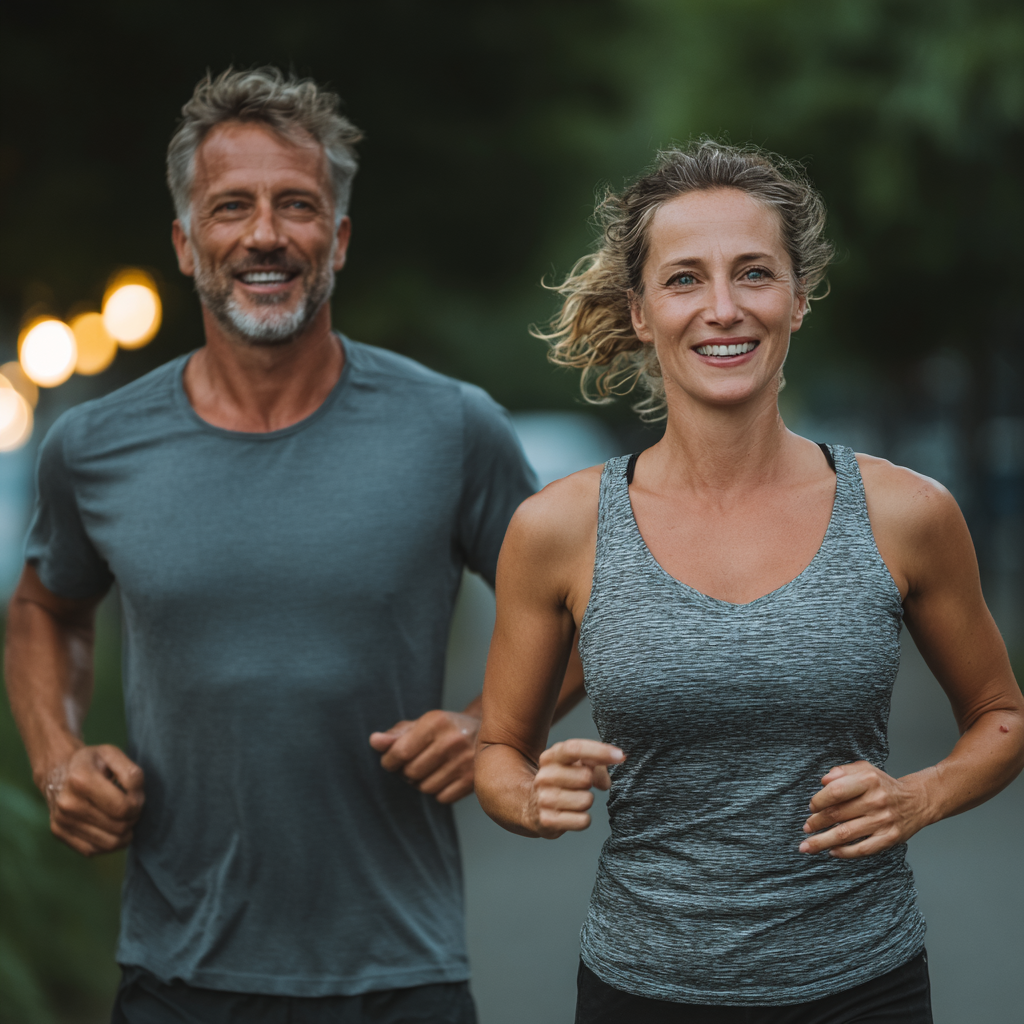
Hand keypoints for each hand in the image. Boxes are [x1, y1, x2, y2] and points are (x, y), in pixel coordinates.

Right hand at [41, 745, 144, 856]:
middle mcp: (68, 803)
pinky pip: (94, 850)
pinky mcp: (59, 834)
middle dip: (133, 817)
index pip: (123, 807)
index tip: (136, 795)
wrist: (57, 772)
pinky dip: (109, 842)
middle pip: (119, 827)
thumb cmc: (91, 762)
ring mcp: (61, 821)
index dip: (138, 804)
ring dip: (124, 833)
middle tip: (131, 806)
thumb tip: (136, 798)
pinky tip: (110, 827)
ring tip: (123, 817)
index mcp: (81, 779)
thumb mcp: (113, 754)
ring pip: (109, 843)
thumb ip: (131, 772)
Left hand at [370, 710, 479, 803]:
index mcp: (436, 722)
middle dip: (406, 772)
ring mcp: (465, 761)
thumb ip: (396, 734)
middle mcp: (452, 741)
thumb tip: (374, 741)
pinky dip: (438, 792)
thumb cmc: (447, 729)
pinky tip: (445, 777)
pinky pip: (441, 798)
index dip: (389, 761)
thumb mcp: (422, 724)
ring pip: (425, 788)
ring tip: (431, 769)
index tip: (392, 761)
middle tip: (415, 763)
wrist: (488, 732)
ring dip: (421, 783)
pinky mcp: (473, 780)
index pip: (400, 752)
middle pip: (410, 773)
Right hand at [528, 739, 623, 838]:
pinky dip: (583, 819)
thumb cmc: (563, 781)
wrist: (533, 806)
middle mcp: (544, 776)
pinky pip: (583, 821)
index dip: (599, 751)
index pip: (575, 749)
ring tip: (574, 799)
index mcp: (551, 757)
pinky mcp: (547, 821)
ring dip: (587, 801)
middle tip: (581, 785)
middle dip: (591, 782)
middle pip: (585, 777)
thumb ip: (595, 764)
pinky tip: (573, 814)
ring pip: (586, 800)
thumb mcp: (575, 765)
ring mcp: (543, 799)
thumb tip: (607, 782)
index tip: (619, 756)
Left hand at [800, 760, 928, 857]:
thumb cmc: (883, 785)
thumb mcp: (865, 769)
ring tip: (807, 846)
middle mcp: (876, 800)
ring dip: (823, 841)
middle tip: (805, 828)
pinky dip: (844, 852)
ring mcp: (883, 821)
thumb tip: (823, 781)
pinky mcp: (889, 838)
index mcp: (868, 780)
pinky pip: (862, 849)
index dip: (819, 801)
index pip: (836, 791)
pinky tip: (832, 852)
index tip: (811, 807)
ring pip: (846, 834)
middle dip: (816, 823)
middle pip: (837, 815)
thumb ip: (842, 772)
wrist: (917, 801)